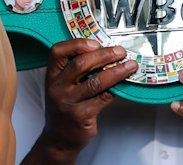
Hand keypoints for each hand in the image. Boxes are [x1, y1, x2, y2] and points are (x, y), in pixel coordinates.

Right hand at [24, 38, 137, 163]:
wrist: (59, 139)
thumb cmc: (64, 108)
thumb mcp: (62, 86)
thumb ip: (76, 71)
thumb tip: (105, 52)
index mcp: (52, 76)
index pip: (58, 52)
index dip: (77, 44)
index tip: (95, 43)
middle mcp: (57, 88)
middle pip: (81, 64)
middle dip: (104, 55)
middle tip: (120, 52)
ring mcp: (68, 102)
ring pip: (96, 81)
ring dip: (116, 71)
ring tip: (130, 66)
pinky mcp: (81, 116)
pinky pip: (103, 98)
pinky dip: (116, 89)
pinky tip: (124, 83)